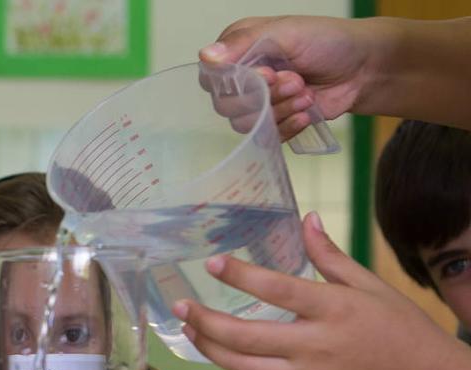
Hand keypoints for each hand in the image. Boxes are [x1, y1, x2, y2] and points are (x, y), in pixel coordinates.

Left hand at [174, 212, 465, 369]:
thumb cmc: (399, 328)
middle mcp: (317, 345)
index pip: (278, 290)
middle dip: (205, 321)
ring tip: (188, 328)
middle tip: (179, 305)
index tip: (212, 263)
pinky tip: (218, 346)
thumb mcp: (370, 285)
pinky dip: (236, 362)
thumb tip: (307, 218)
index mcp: (335, 310)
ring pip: (243, 366)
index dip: (241, 276)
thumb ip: (330, 256)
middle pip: (246, 336)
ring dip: (209, 347)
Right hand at [200, 15, 376, 139]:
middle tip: (296, 81)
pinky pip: (266, 138)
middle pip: (227, 106)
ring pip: (247, 124)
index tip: (268, 73)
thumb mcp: (285, 32)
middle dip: (266, 97)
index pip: (212, 77)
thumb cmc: (327, 41)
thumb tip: (205, 57)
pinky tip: (306, 111)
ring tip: (306, 94)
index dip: (237, 83)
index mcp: (238, 51)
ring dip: (280, 110)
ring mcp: (258, 103)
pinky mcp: (275, 122)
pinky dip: (288, 126)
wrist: (364, 67)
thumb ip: (244, 43)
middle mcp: (243, 78)